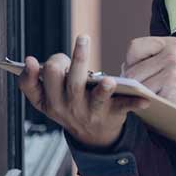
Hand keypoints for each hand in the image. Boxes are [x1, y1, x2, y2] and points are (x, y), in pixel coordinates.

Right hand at [18, 35, 150, 149]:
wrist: (93, 137)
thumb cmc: (69, 105)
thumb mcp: (47, 98)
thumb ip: (34, 80)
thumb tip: (30, 61)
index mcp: (49, 101)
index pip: (35, 88)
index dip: (31, 74)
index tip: (32, 60)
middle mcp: (67, 108)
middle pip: (69, 83)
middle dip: (77, 61)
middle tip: (84, 38)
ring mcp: (89, 112)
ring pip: (95, 98)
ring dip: (103, 89)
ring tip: (109, 81)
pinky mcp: (110, 115)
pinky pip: (123, 107)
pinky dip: (135, 103)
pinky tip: (145, 98)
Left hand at [123, 37, 175, 120]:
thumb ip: (158, 57)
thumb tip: (127, 66)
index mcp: (171, 44)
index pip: (135, 47)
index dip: (130, 61)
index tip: (134, 71)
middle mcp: (171, 55)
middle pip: (132, 69)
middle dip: (132, 82)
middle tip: (138, 90)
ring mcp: (171, 72)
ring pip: (137, 85)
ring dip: (139, 94)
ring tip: (149, 97)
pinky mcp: (171, 90)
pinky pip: (147, 97)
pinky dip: (148, 103)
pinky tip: (157, 104)